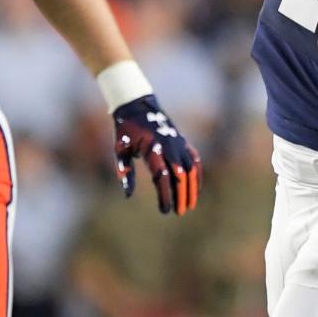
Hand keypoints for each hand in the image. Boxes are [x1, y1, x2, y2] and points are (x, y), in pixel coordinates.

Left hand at [112, 96, 201, 215]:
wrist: (137, 104)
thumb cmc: (125, 129)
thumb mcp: (120, 149)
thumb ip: (125, 171)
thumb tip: (127, 195)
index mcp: (151, 148)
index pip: (162, 177)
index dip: (165, 195)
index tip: (165, 211)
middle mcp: (168, 146)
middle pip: (179, 176)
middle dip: (181, 196)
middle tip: (179, 212)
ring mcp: (177, 142)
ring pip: (190, 169)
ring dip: (192, 188)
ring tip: (190, 205)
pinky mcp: (182, 140)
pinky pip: (194, 159)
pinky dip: (197, 174)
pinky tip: (196, 188)